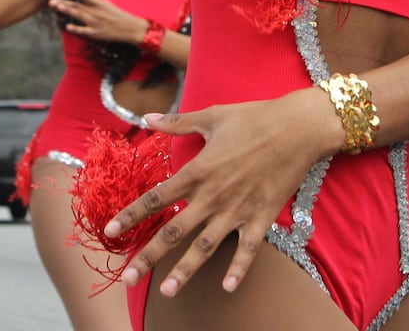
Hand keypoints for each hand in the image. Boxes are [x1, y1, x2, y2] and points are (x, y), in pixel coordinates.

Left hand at [50, 0, 145, 45]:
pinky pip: (84, 31)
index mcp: (99, 4)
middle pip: (78, 6)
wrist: (130, 28)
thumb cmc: (118, 15)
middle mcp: (96, 12)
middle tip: (51, 1)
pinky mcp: (96, 33)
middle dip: (64, 3)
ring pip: (80, 16)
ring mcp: (96, 23)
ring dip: (68, 11)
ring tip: (58, 8)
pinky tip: (68, 27)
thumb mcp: (107, 3)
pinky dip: (76, 29)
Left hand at [104, 89, 335, 296]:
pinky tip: (228, 288)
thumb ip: (178, 122)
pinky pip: (248, 250)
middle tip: (128, 278)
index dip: (131, 214)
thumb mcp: (212, 115)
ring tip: (166, 292)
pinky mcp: (262, 218)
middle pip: (174, 231)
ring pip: (205, 247)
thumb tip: (148, 117)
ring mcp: (237, 210)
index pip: (156, 197)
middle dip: (149, 256)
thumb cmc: (253, 117)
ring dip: (185, 271)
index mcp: (197, 171)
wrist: (298, 128)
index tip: (110, 230)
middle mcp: (213, 196)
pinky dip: (238, 269)